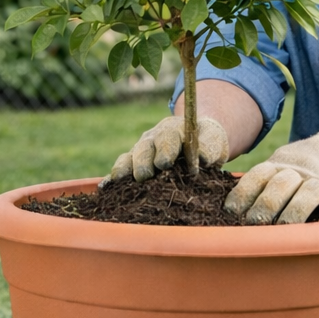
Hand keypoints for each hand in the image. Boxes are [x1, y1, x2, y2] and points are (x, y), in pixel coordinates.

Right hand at [103, 116, 229, 183]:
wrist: (196, 139)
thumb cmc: (207, 142)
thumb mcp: (213, 142)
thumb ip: (209, 148)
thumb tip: (202, 159)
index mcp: (173, 130)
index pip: (167, 138)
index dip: (164, 150)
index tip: (165, 162)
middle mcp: (152, 139)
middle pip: (143, 149)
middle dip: (143, 162)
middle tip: (145, 176)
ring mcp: (140, 151)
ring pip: (128, 159)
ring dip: (125, 170)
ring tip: (122, 181)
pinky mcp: (132, 164)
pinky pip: (120, 169)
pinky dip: (112, 178)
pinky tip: (105, 187)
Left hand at [224, 115, 318, 223]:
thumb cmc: (303, 167)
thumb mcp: (280, 164)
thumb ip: (261, 182)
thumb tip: (229, 210)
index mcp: (279, 164)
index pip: (258, 176)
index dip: (243, 194)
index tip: (232, 213)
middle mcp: (299, 170)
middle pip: (279, 186)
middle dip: (264, 207)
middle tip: (253, 227)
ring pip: (307, 194)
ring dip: (292, 214)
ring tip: (281, 232)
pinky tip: (318, 233)